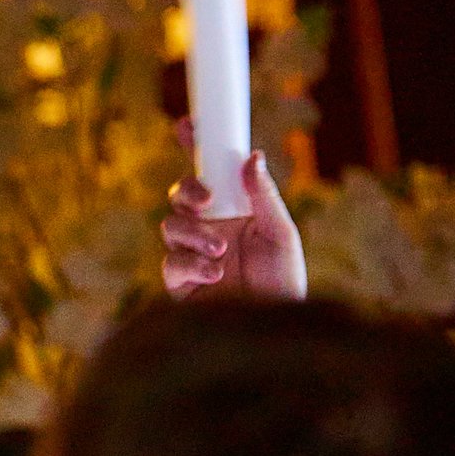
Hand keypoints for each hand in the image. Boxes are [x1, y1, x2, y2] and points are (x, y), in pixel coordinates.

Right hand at [161, 135, 303, 301]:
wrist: (276, 332)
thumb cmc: (284, 281)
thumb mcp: (281, 233)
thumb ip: (264, 196)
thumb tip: (252, 156)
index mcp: (233, 208)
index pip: (209, 170)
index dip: (195, 145)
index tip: (189, 123)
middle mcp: (208, 227)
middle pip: (180, 194)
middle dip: (187, 190)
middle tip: (206, 199)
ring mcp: (191, 254)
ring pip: (170, 226)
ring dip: (194, 233)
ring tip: (221, 251)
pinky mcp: (180, 284)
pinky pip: (172, 263)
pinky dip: (192, 263)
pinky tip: (215, 272)